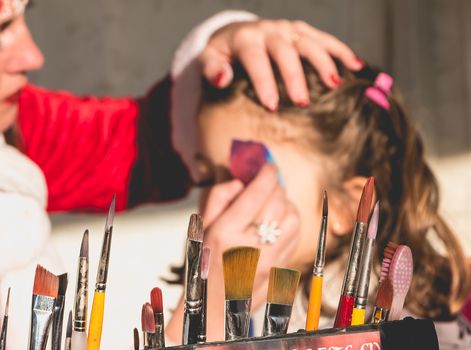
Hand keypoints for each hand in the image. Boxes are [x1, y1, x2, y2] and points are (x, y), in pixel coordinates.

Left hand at [199, 19, 363, 110]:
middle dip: (296, 77)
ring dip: (324, 62)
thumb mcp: (209, 60)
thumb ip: (211, 70)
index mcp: (246, 38)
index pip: (256, 59)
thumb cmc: (222, 55)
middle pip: (286, 52)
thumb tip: (222, 79)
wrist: (233, 34)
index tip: (272, 106)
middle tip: (303, 103)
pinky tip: (355, 66)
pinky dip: (341, 51)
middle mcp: (270, 30)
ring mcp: (289, 29)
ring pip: (310, 43)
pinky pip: (325, 39)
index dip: (264, 81)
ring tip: (334, 85)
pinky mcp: (302, 31)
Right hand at [199, 165, 299, 339]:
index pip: (256, 194)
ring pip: (292, 218)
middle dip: (275, 186)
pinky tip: (278, 222)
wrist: (213, 309)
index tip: (267, 166)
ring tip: (272, 203)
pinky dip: (291, 222)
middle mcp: (249, 247)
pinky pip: (296, 236)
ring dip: (285, 203)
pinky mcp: (280, 269)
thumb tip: (239, 182)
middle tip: (268, 182)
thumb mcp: (200, 231)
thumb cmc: (203, 266)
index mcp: (225, 234)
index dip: (265, 174)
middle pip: (276, 202)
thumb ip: (217, 201)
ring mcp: (269, 260)